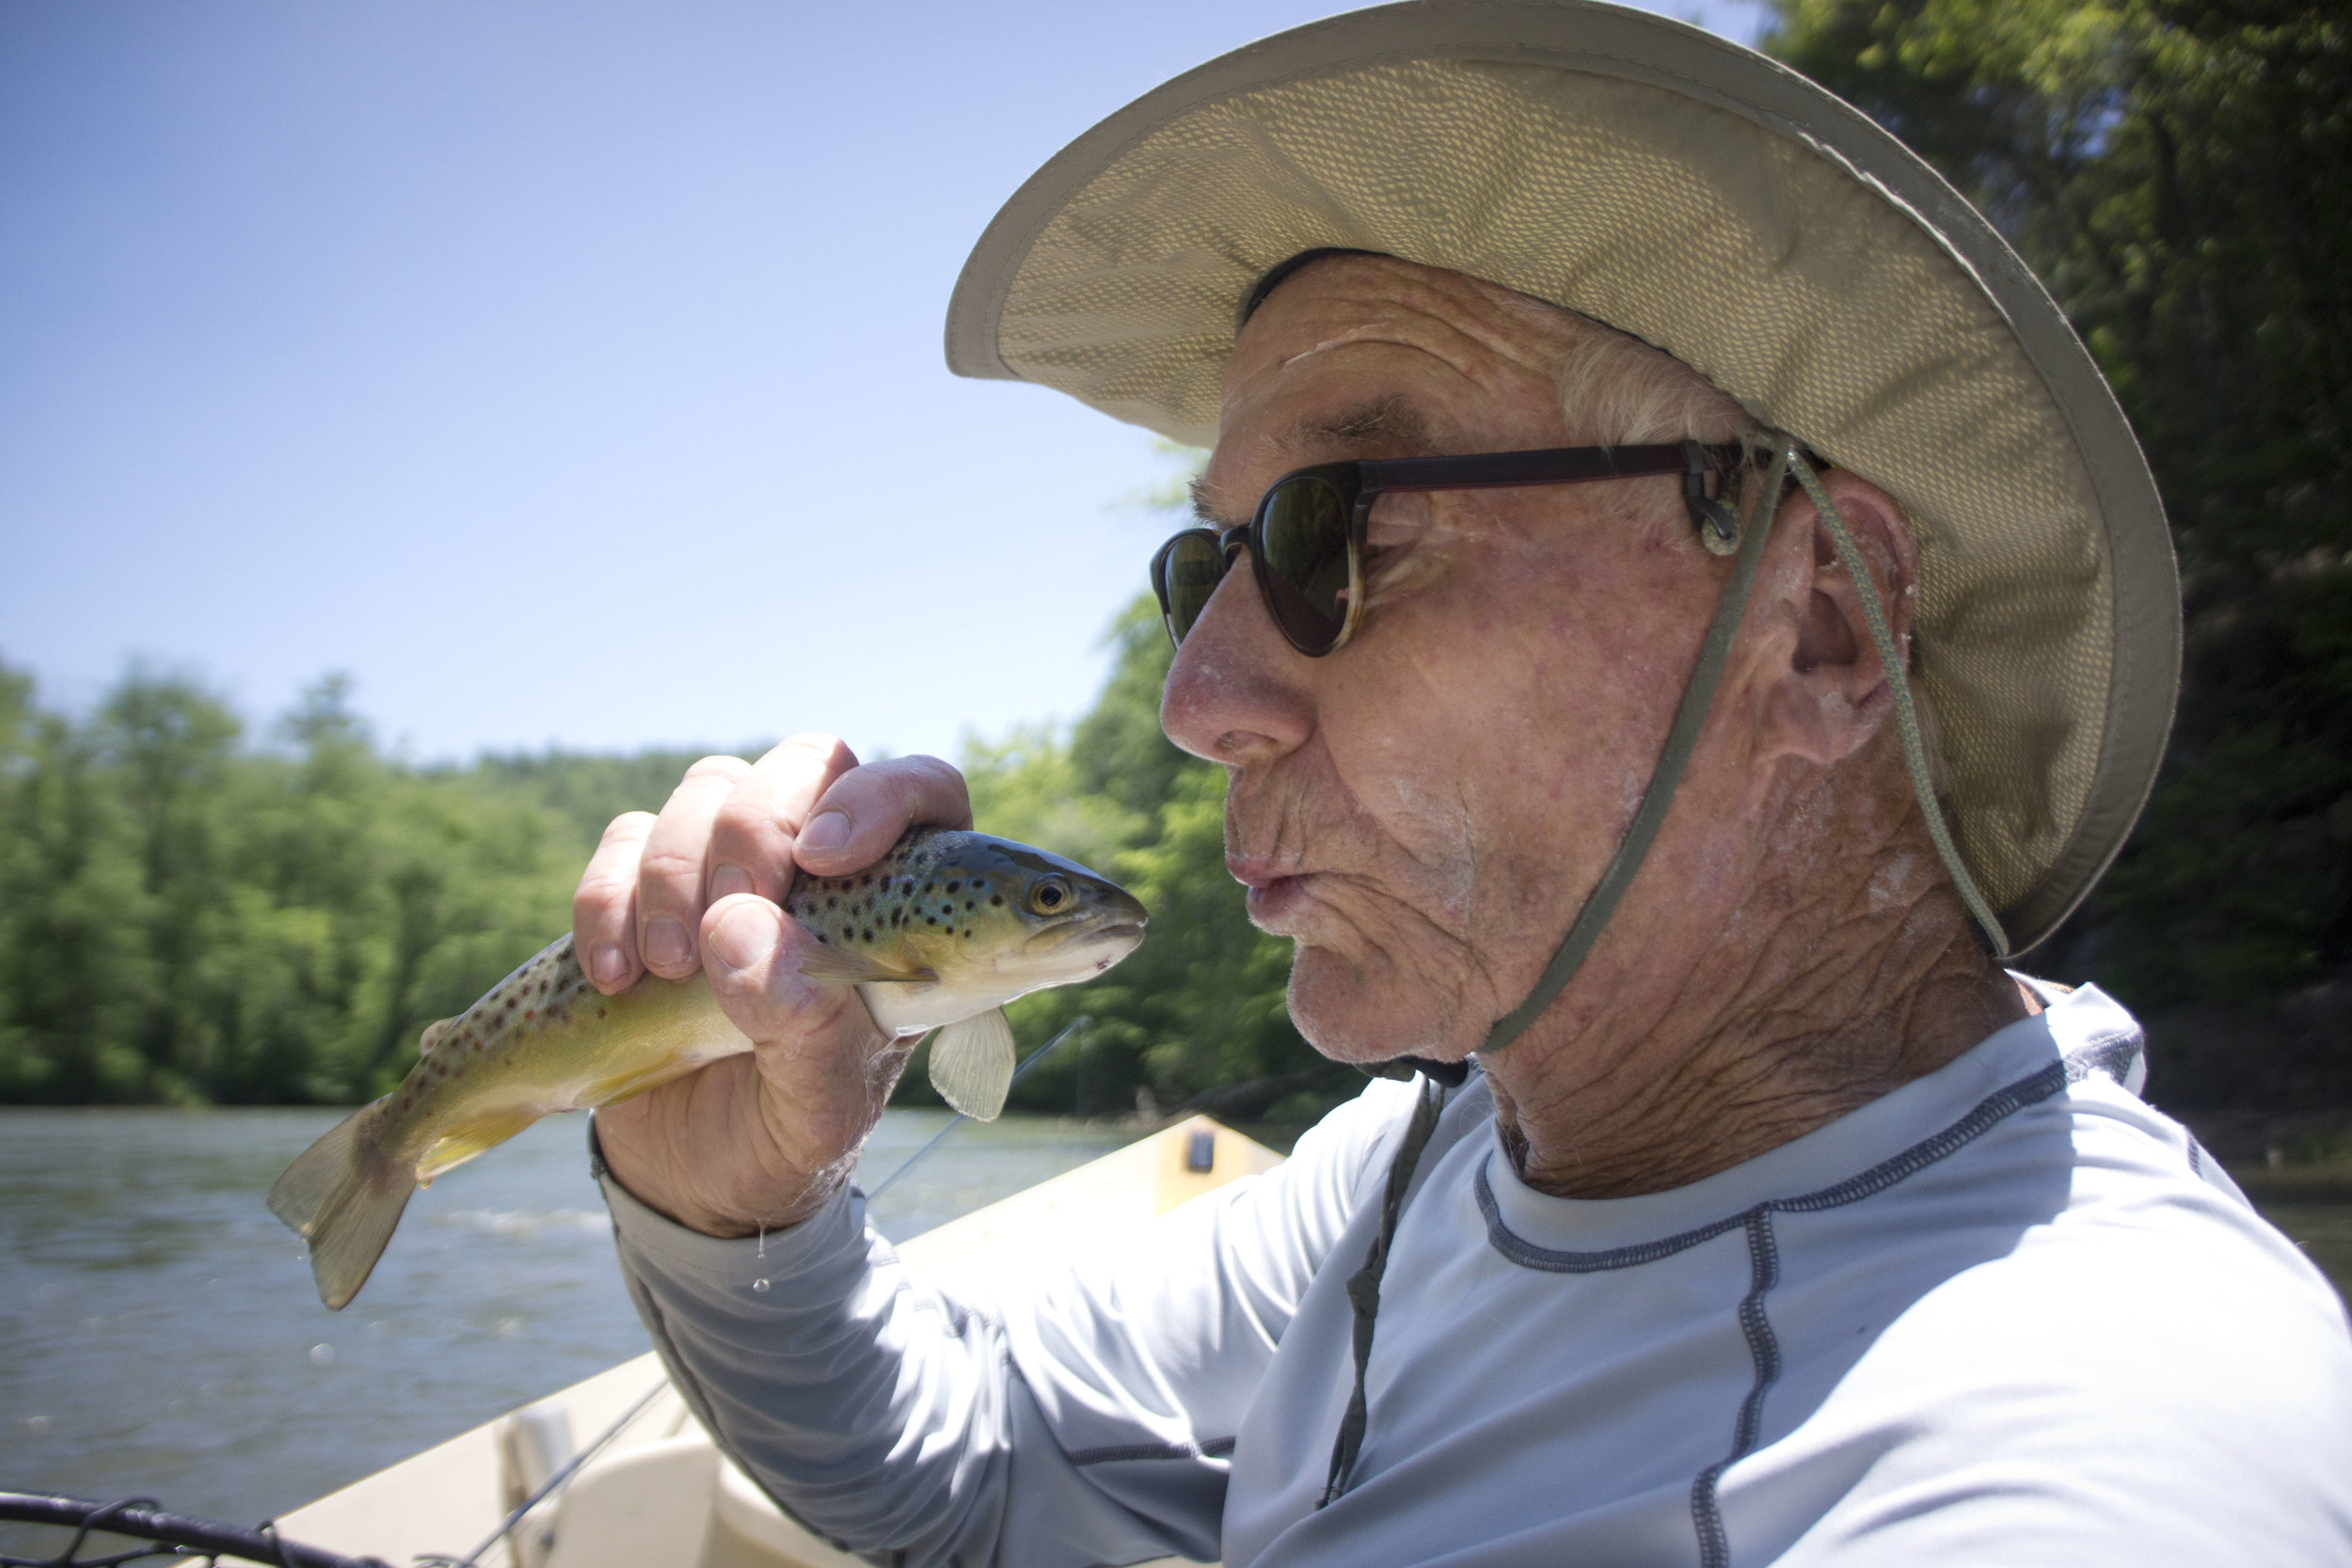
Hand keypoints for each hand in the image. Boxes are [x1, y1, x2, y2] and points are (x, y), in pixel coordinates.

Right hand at [571, 734, 973, 1236]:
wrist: (699, 1182)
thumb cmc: (791, 1129)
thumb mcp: (817, 1104)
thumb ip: (800, 1025)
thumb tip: (736, 929)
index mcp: (902, 903)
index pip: (922, 788)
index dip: (880, 797)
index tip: (826, 856)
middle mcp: (823, 866)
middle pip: (802, 765)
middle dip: (757, 824)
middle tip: (731, 907)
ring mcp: (731, 867)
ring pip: (709, 787)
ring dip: (678, 869)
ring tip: (670, 968)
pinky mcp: (648, 888)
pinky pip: (624, 839)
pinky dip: (607, 895)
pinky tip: (614, 976)